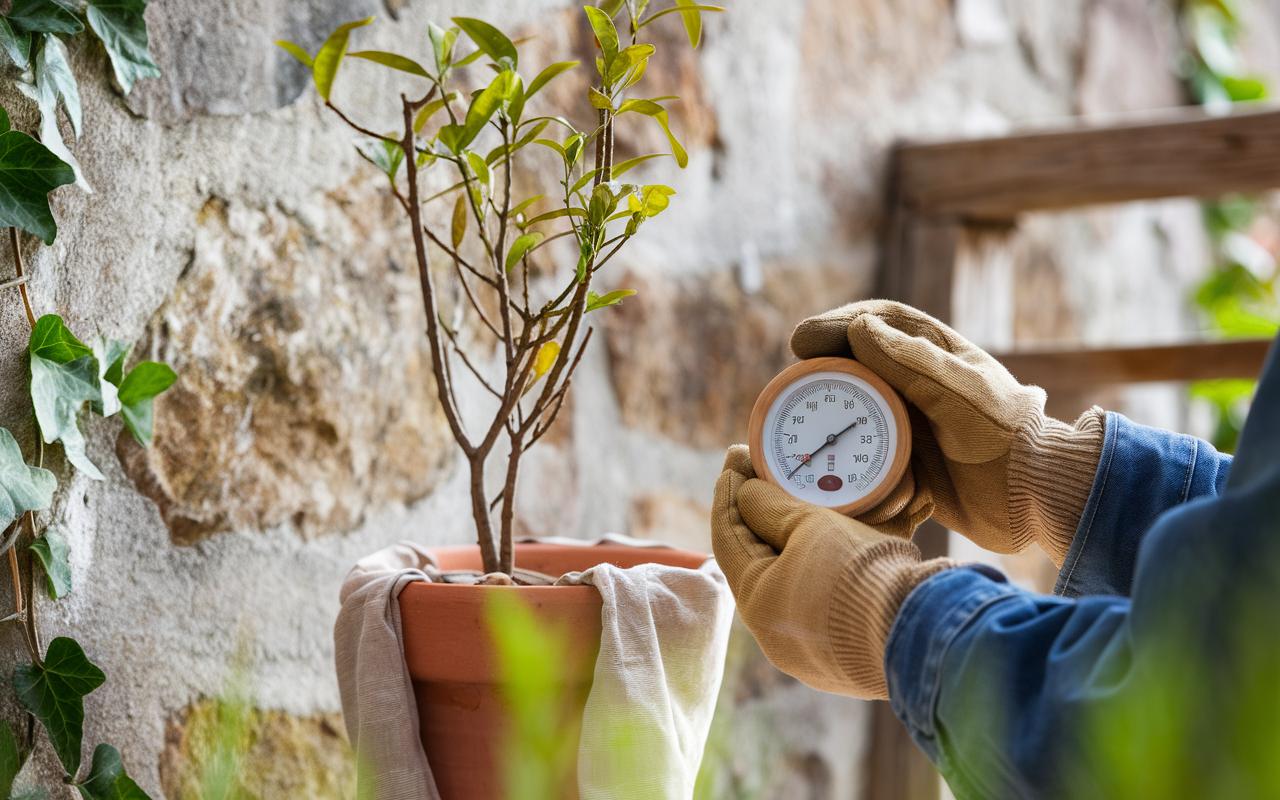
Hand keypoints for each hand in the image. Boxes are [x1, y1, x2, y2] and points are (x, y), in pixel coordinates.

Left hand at [711, 446, 951, 698]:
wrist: (925, 632)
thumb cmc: (859, 575)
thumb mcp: (810, 525)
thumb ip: (770, 506)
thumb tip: (745, 493)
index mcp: (757, 602)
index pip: (727, 537)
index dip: (729, 492)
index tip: (736, 459)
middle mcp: (778, 633)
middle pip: (763, 559)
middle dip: (767, 515)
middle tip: (770, 476)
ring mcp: (815, 648)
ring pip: (801, 579)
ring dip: (806, 539)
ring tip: (817, 502)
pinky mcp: (851, 652)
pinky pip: (834, 598)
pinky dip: (837, 564)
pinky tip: (856, 535)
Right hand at [791, 300, 1103, 564]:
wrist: (1038, 499)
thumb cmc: (1007, 437)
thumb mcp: (958, 393)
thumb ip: (911, 362)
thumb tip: (858, 328)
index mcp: (934, 355)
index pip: (876, 323)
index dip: (835, 325)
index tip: (802, 341)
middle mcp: (919, 386)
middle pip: (856, 370)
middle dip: (821, 379)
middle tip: (788, 391)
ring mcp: (914, 426)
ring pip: (856, 416)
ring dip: (830, 426)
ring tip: (798, 435)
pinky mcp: (912, 467)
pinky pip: (867, 460)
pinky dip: (849, 469)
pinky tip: (830, 479)